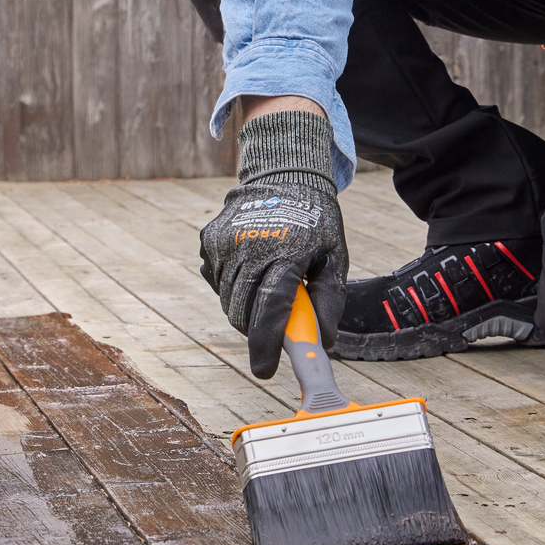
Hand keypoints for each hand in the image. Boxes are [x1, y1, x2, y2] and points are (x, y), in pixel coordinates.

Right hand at [199, 108, 347, 376]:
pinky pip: (217, 281)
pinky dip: (233, 286)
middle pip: (243, 312)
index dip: (266, 346)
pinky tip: (252, 267)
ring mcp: (226, 243)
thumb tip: (322, 342)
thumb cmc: (315, 221)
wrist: (284, 174)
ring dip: (246, 308)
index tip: (266, 370)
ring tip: (267, 287)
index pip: (271, 310)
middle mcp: (251, 247)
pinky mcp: (210, 240)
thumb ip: (329, 300)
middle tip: (275, 326)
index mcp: (287, 252)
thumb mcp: (335, 256)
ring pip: (228, 300)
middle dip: (258, 331)